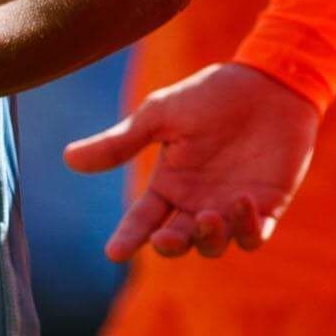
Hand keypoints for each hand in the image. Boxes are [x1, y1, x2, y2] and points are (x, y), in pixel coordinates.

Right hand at [62, 62, 319, 260]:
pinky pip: (254, 236)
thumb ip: (120, 142)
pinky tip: (242, 203)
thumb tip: (68, 158)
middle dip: (169, 246)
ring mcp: (230, 207)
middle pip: (176, 242)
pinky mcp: (266, 206)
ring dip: (208, 238)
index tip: (114, 252)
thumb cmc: (210, 95)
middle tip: (165, 238)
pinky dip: (247, 230)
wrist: (266, 82)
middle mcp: (196, 202)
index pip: (142, 220)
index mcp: (169, 183)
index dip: (127, 238)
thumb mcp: (160, 115)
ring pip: (213, 245)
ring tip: (209, 215)